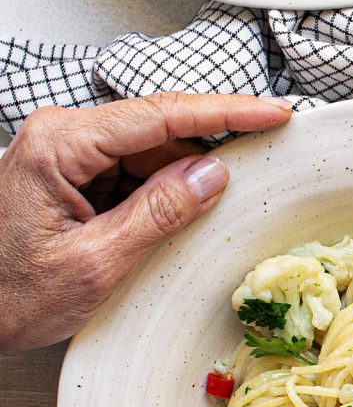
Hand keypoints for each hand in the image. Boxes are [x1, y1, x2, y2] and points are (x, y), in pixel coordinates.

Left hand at [0, 93, 291, 352]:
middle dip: (205, 155)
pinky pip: (131, 171)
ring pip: (148, 152)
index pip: (160, 115)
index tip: (272, 113)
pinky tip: (175, 219)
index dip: (225, 112)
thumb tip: (211, 175)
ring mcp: (65, 153)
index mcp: (60, 145)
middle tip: (255, 173)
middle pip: (157, 130)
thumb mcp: (94, 263)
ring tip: (206, 216)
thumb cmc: (8, 295)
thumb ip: (157, 214)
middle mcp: (61, 136)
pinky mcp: (71, 174)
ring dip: (180, 181)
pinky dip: (159, 194)